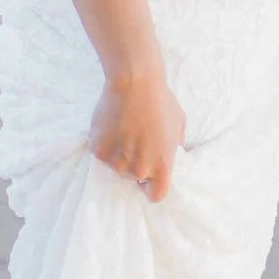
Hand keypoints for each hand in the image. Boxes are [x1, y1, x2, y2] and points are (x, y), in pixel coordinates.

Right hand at [91, 71, 186, 201]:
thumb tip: (173, 154)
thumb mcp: (179, 124)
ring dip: (120, 153)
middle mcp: (139, 169)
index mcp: (162, 165)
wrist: (134, 83)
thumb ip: (175, 145)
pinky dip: (106, 143)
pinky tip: (112, 125)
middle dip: (136, 162)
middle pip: (135, 177)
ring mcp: (117, 162)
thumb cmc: (160, 101)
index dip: (152, 186)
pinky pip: (103, 154)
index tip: (149, 176)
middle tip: (137, 138)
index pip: (157, 195)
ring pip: (117, 166)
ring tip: (125, 129)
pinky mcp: (99, 152)